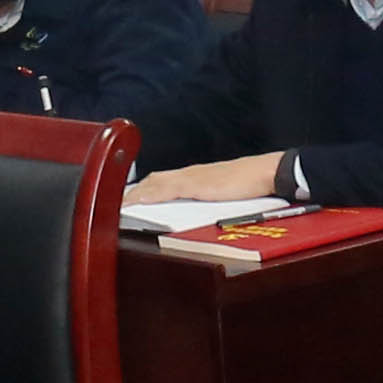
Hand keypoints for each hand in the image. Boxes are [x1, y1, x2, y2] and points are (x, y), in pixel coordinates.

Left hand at [134, 155, 280, 203]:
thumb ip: (207, 197)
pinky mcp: (196, 184)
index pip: (161, 180)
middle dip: (135, 191)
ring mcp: (191, 178)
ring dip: (137, 194)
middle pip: (154, 180)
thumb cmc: (250, 183)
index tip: (128, 198)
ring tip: (120, 205)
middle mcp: (190, 174)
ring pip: (156, 184)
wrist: (266, 173)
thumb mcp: (224, 191)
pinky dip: (149, 195)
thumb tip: (196, 209)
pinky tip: (137, 202)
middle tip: (116, 202)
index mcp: (195, 176)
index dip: (143, 189)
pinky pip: (166, 189)